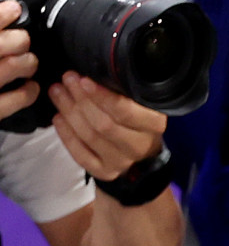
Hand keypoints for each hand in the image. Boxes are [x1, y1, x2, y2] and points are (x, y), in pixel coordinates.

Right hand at [0, 0, 38, 119]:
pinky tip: (31, 87)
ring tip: (29, 62)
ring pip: (13, 66)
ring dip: (27, 62)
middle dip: (19, 39)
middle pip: (4, 44)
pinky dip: (28, 93)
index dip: (2, 15)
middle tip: (22, 40)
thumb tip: (2, 18)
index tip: (13, 9)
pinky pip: (14, 100)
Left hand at [47, 74, 168, 180]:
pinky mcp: (106, 172)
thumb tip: (91, 73)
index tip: (83, 79)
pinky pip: (81, 155)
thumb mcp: (139, 101)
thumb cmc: (137, 117)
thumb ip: (123, 90)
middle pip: (104, 124)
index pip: (126, 112)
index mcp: (153, 125)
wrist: (142, 150)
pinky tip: (58, 118)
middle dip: (80, 100)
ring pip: (90, 136)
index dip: (101, 96)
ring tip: (57, 92)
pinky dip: (66, 135)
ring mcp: (122, 162)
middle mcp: (140, 146)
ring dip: (69, 112)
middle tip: (66, 80)